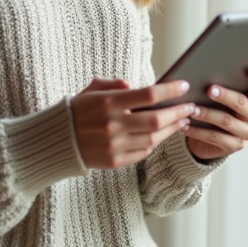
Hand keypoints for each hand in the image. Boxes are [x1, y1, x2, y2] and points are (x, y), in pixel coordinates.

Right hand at [70, 78, 196, 168]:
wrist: (56, 140)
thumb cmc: (77, 110)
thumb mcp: (92, 90)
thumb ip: (116, 85)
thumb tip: (137, 87)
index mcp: (108, 103)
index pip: (148, 95)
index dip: (170, 90)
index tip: (184, 86)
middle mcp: (113, 125)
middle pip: (156, 120)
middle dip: (178, 112)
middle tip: (190, 107)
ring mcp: (114, 145)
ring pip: (154, 139)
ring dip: (171, 129)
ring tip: (181, 121)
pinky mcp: (114, 161)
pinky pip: (143, 153)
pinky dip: (155, 144)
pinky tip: (162, 135)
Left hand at [183, 68, 247, 160]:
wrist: (207, 138)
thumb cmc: (216, 109)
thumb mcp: (221, 97)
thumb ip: (222, 85)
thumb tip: (207, 71)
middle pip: (243, 104)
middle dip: (226, 96)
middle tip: (210, 89)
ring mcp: (246, 133)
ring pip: (227, 121)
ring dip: (208, 114)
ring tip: (192, 109)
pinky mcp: (233, 146)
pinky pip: (215, 137)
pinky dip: (198, 131)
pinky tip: (186, 125)